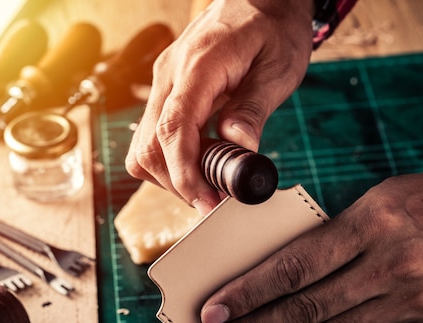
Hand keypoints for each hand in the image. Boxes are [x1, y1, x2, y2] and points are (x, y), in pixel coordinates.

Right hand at [125, 0, 313, 214]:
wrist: (260, 0)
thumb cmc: (273, 29)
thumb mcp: (278, 67)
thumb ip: (254, 108)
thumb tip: (239, 148)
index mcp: (198, 66)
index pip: (173, 128)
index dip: (184, 173)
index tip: (206, 201)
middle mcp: (170, 75)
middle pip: (149, 145)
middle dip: (178, 182)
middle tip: (214, 200)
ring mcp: (164, 82)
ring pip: (143, 145)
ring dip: (171, 174)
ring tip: (209, 182)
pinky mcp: (167, 90)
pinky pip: (152, 134)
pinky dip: (170, 158)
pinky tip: (199, 161)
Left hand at [195, 168, 422, 322]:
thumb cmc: (422, 201)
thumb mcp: (373, 203)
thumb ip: (330, 239)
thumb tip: (276, 275)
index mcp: (369, 224)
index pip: (295, 266)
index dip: (249, 293)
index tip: (212, 312)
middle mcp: (389, 264)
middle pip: (305, 307)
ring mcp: (412, 301)